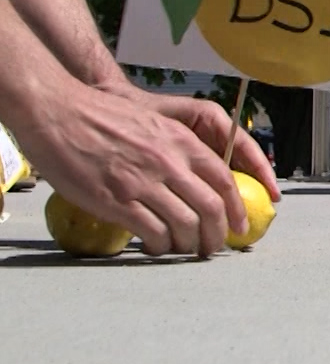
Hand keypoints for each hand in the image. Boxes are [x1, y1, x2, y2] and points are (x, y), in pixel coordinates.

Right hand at [11, 83, 254, 256]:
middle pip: (211, 208)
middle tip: (212, 248)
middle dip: (217, 234)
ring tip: (184, 250)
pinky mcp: (117, 201)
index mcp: (182, 142)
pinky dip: (160, 245)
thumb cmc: (101, 115)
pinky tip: (155, 247)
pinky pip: (152, 232)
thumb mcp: (153, 124)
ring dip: (189, 244)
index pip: (224, 181)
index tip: (237, 226)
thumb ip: (176, 149)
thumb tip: (194, 180)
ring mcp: (143, 183)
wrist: (58, 113)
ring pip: (185, 225)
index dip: (235, 209)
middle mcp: (169, 163)